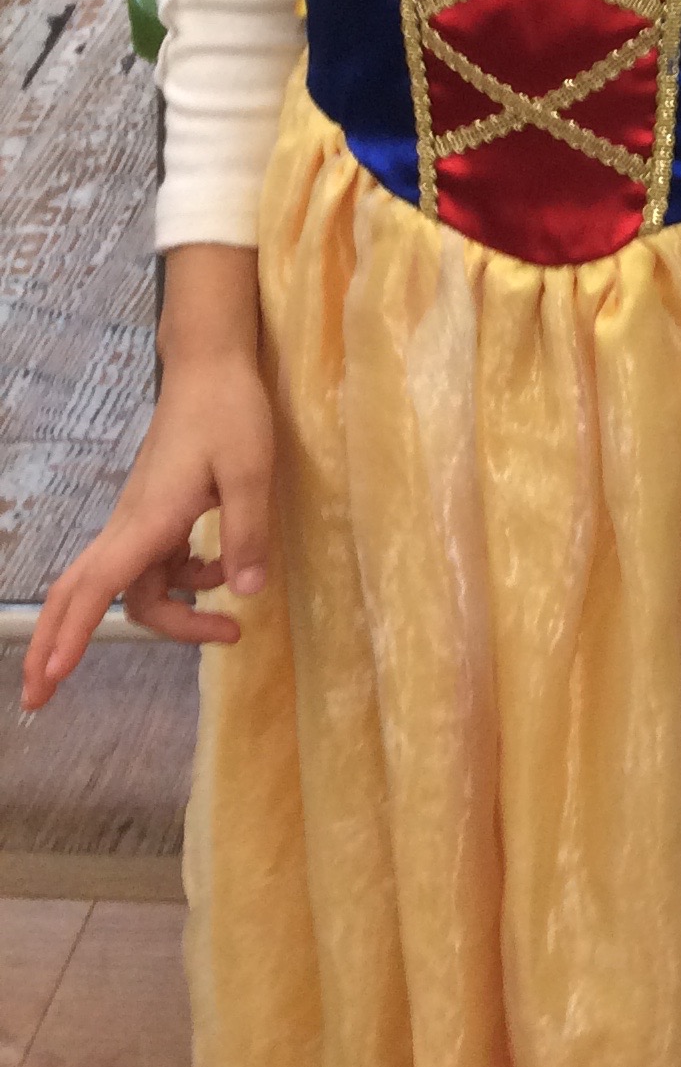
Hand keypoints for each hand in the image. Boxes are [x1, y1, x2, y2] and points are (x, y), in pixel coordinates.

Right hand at [23, 273, 272, 708]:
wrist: (212, 367)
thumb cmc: (229, 412)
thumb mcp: (252, 471)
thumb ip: (249, 533)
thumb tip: (245, 595)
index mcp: (147, 520)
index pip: (98, 585)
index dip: (74, 634)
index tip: (54, 677)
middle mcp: (133, 526)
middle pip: (82, 593)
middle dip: (60, 644)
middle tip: (42, 699)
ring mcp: (142, 521)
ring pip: (130, 586)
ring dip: (170, 617)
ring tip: (226, 634)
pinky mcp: (158, 514)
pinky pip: (158, 565)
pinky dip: (188, 581)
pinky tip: (230, 571)